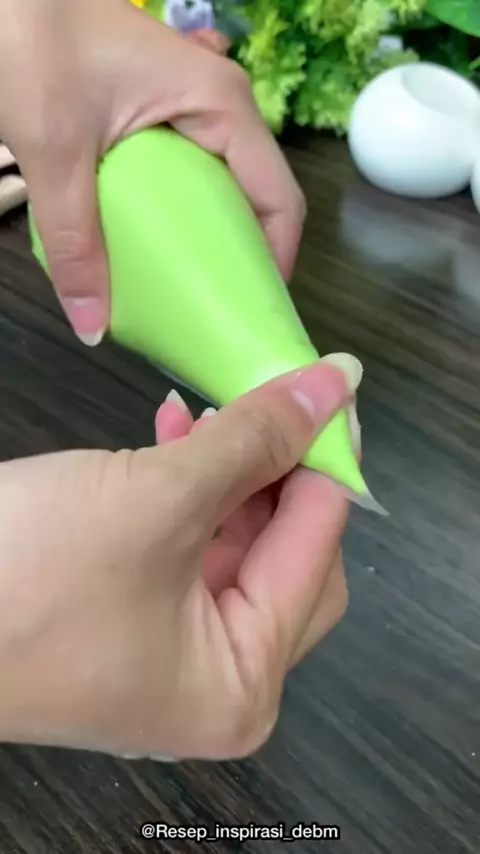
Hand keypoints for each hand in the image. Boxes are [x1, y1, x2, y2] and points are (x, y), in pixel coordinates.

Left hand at [0, 0, 304, 345]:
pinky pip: (191, 176)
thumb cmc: (34, 40)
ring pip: (224, 188)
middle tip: (219, 310)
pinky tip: (156, 250)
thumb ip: (74, 238)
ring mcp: (193, 107)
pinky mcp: (162, 112)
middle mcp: (220, 105)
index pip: (279, 197)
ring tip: (189, 291)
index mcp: (221, 104)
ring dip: (211, 240)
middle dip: (243, 257)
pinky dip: (181, 217)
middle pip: (257, 197)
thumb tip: (90, 323)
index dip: (277, 261)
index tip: (253, 310)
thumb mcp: (55, 148)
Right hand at [0, 357, 357, 759]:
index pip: (321, 557)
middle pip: (288, 558)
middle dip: (278, 474)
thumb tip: (336, 386)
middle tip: (270, 402)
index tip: (328, 392)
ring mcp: (172, 655)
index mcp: (243, 684)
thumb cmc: (27, 575)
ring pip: (237, 546)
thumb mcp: (158, 498)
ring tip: (211, 411)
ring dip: (232, 473)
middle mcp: (219, 683)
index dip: (327, 466)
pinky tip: (174, 435)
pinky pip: (189, 549)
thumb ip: (256, 439)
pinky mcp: (132, 621)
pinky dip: (190, 492)